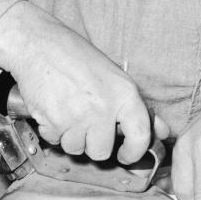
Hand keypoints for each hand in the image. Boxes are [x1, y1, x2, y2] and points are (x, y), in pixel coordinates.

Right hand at [0, 2, 151, 163]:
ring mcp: (78, 116)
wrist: (38, 44)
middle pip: (102, 151)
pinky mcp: (53, 121)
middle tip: (84, 121)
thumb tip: (162, 131)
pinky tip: (53, 109)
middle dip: (91, 142)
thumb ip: (137, 108)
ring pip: (76, 148)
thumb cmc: (76, 57)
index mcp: (125, 94)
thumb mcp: (114, 77)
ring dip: (69, 136)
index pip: (140, 137)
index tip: (126, 155)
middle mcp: (104, 108)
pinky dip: (52, 130)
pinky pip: (54, 140)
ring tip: (67, 110)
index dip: (134, 152)